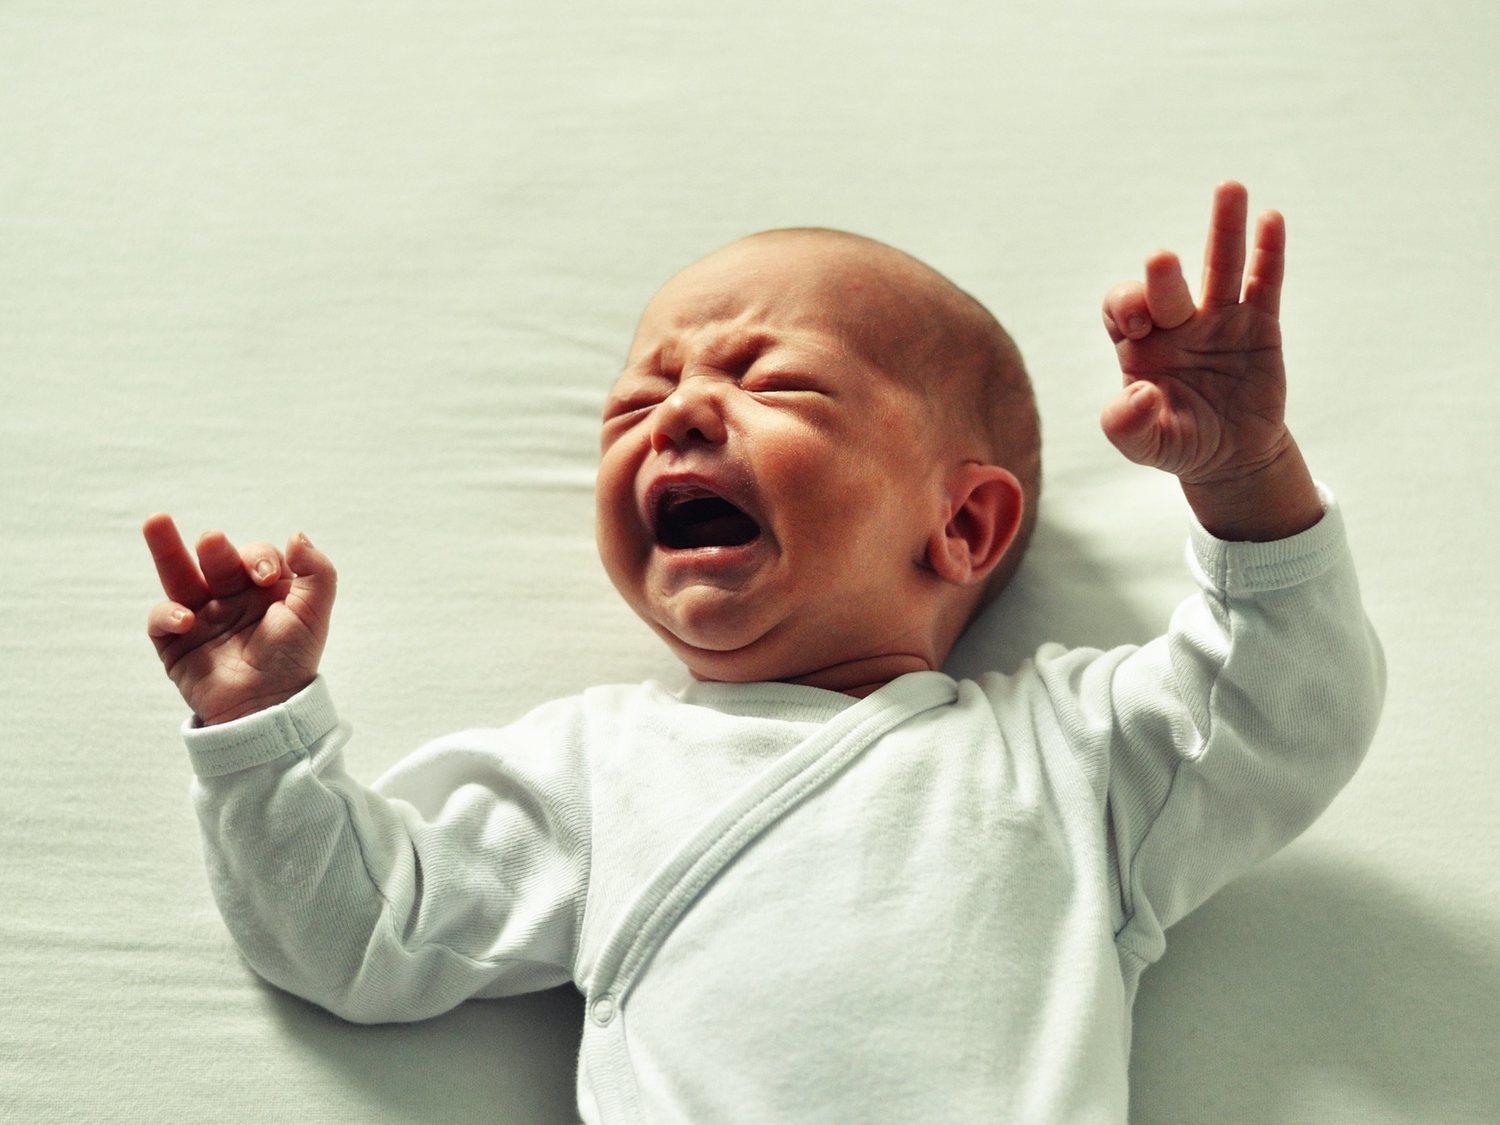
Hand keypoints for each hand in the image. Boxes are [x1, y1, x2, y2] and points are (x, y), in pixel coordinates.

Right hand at [144, 514, 336, 724]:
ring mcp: (201, 616)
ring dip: (166, 548)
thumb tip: (296, 535)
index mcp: (265, 588)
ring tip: (156, 520)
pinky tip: (184, 618)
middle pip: (215, 558)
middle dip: (214, 546)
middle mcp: (231, 596)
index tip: (264, 577)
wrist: (268, 708)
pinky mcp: (176, 641)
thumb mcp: (315, 614)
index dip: (259, 557)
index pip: (256, 557)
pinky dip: (167, 614)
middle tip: (213, 541)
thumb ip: (318, 572)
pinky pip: (162, 618)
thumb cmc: (293, 660)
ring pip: (178, 575)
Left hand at [1101, 181, 1291, 486]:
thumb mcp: (1145, 447)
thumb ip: (1127, 427)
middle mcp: (1176, 322)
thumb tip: (1138, 395)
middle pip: (1169, 287)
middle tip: (1162, 261)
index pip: (1122, 307)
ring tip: (1229, 188)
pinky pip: (1264, 284)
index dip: (1126, 305)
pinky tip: (1271, 220)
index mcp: (1138, 345)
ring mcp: (1220, 320)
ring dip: (1224, 228)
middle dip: (1164, 276)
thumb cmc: (1177, 442)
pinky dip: (1269, 254)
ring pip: (1221, 267)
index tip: (1137, 324)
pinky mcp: (1259, 326)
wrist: (1228, 455)